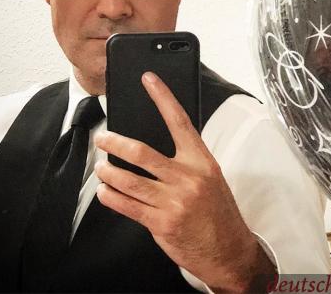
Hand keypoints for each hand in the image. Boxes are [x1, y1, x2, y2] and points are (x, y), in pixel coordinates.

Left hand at [94, 71, 274, 292]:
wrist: (229, 250)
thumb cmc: (218, 211)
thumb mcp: (210, 177)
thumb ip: (186, 160)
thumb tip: (155, 145)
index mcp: (202, 160)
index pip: (179, 121)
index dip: (162, 97)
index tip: (149, 80)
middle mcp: (187, 178)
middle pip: (142, 152)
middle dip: (115, 142)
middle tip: (103, 137)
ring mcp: (173, 201)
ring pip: (129, 180)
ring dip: (108, 171)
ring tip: (100, 166)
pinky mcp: (161, 223)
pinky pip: (128, 206)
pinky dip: (111, 196)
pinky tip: (105, 190)